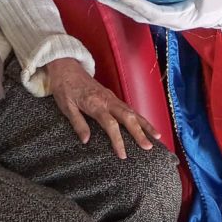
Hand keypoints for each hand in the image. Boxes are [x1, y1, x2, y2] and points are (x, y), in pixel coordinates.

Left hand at [45, 57, 161, 159]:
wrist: (66, 67)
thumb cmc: (64, 88)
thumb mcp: (65, 107)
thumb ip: (78, 123)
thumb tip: (87, 141)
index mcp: (95, 104)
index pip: (110, 124)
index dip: (118, 140)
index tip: (123, 155)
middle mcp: (107, 100)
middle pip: (127, 117)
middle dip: (139, 132)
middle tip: (149, 147)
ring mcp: (111, 97)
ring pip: (132, 110)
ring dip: (144, 123)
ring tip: (156, 136)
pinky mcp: (112, 96)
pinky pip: (128, 107)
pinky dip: (139, 116)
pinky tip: (145, 124)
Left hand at [100, 0, 221, 32]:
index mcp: (180, 17)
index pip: (154, 12)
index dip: (137, 4)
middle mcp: (169, 20)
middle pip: (138, 15)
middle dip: (119, 6)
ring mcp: (167, 16)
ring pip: (139, 13)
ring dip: (121, 5)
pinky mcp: (167, 10)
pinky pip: (146, 8)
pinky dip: (132, 1)